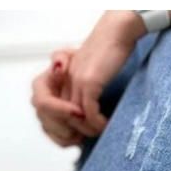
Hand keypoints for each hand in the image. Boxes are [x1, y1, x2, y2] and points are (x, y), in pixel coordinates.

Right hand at [30, 57, 85, 147]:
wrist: (90, 77)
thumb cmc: (81, 66)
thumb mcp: (72, 56)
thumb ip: (61, 57)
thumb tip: (57, 66)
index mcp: (40, 86)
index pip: (43, 103)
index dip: (60, 109)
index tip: (79, 111)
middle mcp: (40, 103)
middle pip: (49, 121)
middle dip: (70, 123)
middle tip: (89, 122)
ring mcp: (46, 118)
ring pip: (55, 133)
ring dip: (73, 132)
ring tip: (89, 126)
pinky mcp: (55, 131)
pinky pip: (61, 142)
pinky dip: (73, 140)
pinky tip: (84, 133)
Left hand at [62, 11, 144, 132]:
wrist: (118, 31)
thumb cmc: (108, 50)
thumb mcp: (88, 71)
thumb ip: (80, 89)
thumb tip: (83, 113)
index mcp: (61, 78)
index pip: (52, 110)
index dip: (63, 127)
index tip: (79, 135)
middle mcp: (64, 80)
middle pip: (60, 117)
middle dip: (73, 132)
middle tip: (88, 139)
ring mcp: (75, 81)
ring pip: (75, 118)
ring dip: (88, 130)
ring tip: (100, 132)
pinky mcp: (89, 82)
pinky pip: (88, 112)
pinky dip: (97, 123)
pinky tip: (105, 125)